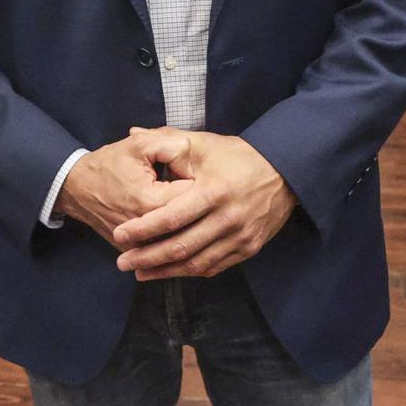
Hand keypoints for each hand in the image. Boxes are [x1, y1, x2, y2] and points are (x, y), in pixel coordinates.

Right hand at [53, 132, 191, 247]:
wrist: (77, 187)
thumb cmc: (109, 164)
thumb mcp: (141, 143)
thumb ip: (174, 147)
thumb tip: (195, 167)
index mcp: (153, 201)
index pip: (195, 195)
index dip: (195, 179)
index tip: (184, 173)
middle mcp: (148, 230)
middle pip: (191, 219)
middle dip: (191, 202)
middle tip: (178, 185)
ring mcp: (141, 245)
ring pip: (180, 236)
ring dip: (183, 221)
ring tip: (172, 201)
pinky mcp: (135, 252)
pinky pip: (163, 247)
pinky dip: (169, 234)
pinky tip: (164, 219)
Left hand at [111, 129, 296, 280]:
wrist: (285, 170)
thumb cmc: (237, 155)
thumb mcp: (203, 144)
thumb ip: (166, 140)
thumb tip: (131, 134)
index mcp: (213, 191)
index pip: (170, 218)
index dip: (143, 229)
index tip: (120, 235)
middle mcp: (227, 218)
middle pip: (181, 246)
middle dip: (148, 257)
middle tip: (122, 261)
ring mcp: (240, 237)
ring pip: (196, 263)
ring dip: (166, 270)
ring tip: (140, 272)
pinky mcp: (249, 248)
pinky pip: (214, 266)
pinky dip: (190, 270)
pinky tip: (171, 271)